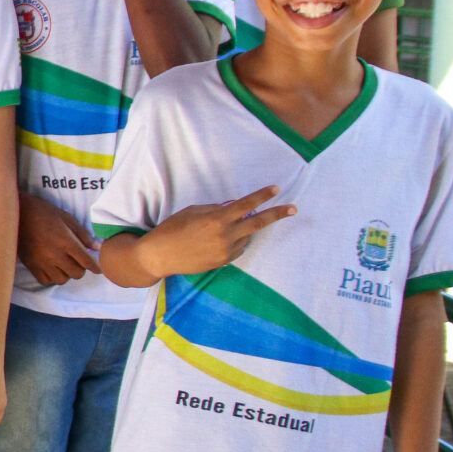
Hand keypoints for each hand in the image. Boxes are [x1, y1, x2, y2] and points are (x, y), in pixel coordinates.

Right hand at [18, 194, 100, 284]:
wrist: (17, 213)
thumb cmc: (44, 213)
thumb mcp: (67, 218)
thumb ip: (83, 234)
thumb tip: (97, 248)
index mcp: (66, 241)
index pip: (87, 261)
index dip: (96, 267)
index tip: (99, 268)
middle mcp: (55, 254)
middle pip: (77, 273)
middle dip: (81, 268)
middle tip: (78, 261)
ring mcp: (42, 262)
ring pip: (62, 279)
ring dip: (67, 274)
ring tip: (64, 265)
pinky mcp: (31, 265)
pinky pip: (46, 280)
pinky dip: (52, 277)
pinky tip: (53, 268)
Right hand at [139, 186, 295, 278]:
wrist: (159, 256)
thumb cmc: (172, 229)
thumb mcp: (192, 212)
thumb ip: (215, 210)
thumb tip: (232, 209)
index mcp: (217, 219)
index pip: (246, 204)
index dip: (262, 196)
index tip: (277, 189)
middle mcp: (225, 236)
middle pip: (258, 222)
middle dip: (277, 214)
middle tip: (293, 209)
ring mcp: (226, 251)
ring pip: (245, 237)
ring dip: (240, 231)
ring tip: (215, 232)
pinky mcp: (223, 262)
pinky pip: (236, 249)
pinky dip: (232, 242)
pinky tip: (213, 243)